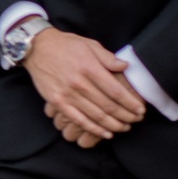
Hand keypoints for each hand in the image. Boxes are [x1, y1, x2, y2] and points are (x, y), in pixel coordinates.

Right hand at [23, 28, 146, 143]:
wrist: (37, 48)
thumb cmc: (65, 45)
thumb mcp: (89, 44)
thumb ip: (108, 57)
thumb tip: (125, 67)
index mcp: (89, 67)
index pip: (115, 91)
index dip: (130, 102)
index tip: (140, 109)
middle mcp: (79, 83)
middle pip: (108, 105)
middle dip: (125, 115)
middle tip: (136, 120)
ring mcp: (67, 94)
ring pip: (95, 115)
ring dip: (113, 125)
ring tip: (124, 128)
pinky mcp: (57, 102)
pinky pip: (78, 119)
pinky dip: (93, 129)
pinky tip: (105, 134)